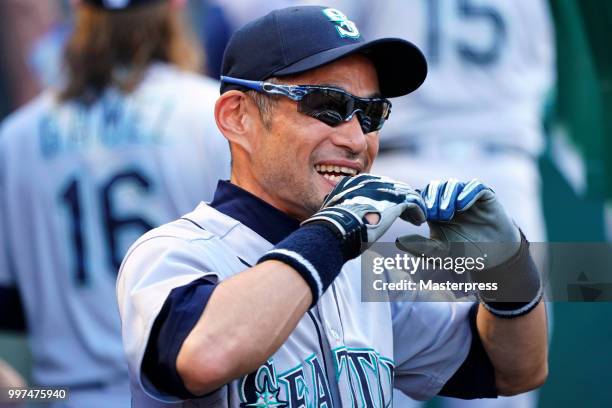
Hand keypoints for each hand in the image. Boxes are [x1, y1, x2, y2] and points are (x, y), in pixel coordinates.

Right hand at [303, 174, 426, 259]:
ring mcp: (384, 190)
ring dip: (413, 206)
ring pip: (406, 193)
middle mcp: (371, 181)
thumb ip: (341, 206)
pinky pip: (414, 203)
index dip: (388, 197)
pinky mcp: (396, 201)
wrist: (337, 229)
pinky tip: (419, 220)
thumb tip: (337, 213)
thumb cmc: (332, 226)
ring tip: (417, 218)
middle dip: (402, 200)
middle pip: (394, 187)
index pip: (379, 185)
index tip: (391, 210)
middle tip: (407, 214)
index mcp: (356, 182)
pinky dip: (418, 211)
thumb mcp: (334, 210)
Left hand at [396, 179, 519, 265]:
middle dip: (430, 199)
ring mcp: (466, 195)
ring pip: (451, 184)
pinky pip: (474, 186)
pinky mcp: (484, 195)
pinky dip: (467, 193)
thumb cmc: (465, 253)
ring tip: (447, 213)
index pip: (420, 197)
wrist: (496, 255)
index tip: (417, 218)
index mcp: (434, 211)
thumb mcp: (440, 253)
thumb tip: (399, 242)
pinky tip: (463, 206)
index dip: (417, 203)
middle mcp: (449, 200)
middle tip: (433, 215)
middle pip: (433, 187)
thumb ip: (421, 248)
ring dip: (446, 196)